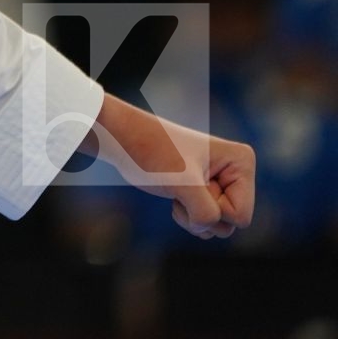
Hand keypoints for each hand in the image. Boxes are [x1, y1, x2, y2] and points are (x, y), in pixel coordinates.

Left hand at [80, 93, 255, 239]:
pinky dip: (187, 217)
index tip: (192, 183)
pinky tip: (174, 196)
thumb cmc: (152, 153)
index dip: (212, 208)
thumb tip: (208, 228)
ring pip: (217, 226)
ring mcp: (221, 183)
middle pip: (231, 224)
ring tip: (176, 190)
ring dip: (192, 218)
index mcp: (242, 162)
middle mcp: (237, 172)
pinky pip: (205, 223)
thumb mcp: (182, 184)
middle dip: (201, 214)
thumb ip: (205, 212)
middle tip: (181, 187)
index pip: (240, 216)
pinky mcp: (205, 192)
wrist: (124, 139)